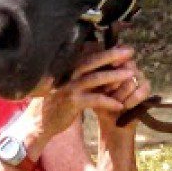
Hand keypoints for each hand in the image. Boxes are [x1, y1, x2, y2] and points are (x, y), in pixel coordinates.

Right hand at [22, 46, 151, 148]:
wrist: (39, 123)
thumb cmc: (58, 103)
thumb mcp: (68, 85)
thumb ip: (81, 75)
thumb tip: (100, 64)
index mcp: (67, 68)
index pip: (88, 55)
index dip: (106, 50)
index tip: (122, 47)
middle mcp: (67, 74)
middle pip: (92, 61)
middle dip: (112, 55)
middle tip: (130, 51)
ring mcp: (68, 88)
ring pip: (95, 78)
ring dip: (114, 75)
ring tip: (131, 74)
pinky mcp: (72, 103)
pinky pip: (94, 100)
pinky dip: (108, 101)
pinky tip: (120, 105)